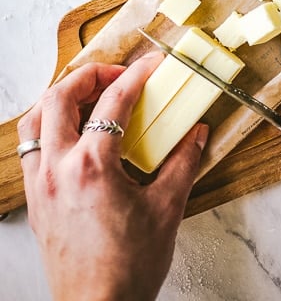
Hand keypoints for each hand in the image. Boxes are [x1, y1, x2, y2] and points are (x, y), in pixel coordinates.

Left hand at [17, 55, 208, 300]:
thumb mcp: (167, 209)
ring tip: (89, 98)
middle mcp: (57, 169)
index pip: (114, 101)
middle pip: (59, 97)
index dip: (137, 74)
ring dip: (60, 98)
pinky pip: (31, 149)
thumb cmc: (128, 268)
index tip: (153, 65)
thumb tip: (196, 133)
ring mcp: (41, 186)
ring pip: (35, 120)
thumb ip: (182, 162)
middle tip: (118, 75)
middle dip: (90, 75)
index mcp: (92, 166)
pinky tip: (73, 136)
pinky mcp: (36, 202)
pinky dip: (49, 129)